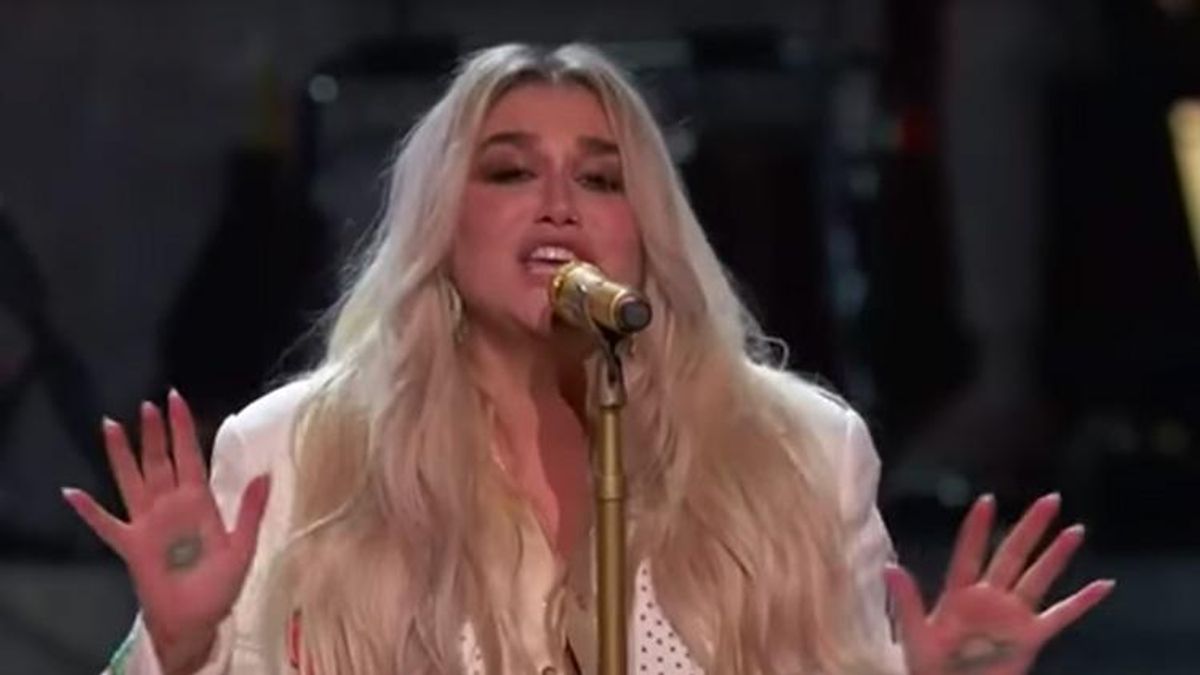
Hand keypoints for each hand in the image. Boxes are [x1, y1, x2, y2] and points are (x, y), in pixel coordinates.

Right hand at [63, 390, 269, 673]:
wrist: (197, 619)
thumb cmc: (220, 584)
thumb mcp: (243, 547)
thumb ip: (250, 511)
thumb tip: (266, 475)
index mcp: (199, 502)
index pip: (190, 457)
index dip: (183, 429)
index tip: (176, 400)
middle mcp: (171, 506)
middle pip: (160, 461)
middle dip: (155, 433)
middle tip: (148, 404)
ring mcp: (148, 523)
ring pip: (132, 480)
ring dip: (123, 455)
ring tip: (112, 425)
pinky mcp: (131, 546)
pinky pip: (106, 525)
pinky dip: (89, 511)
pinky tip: (72, 493)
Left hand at [884, 494, 1113, 674]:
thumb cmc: (927, 666)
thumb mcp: (914, 633)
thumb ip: (905, 600)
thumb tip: (888, 567)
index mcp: (959, 595)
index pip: (969, 554)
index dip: (978, 529)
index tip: (987, 500)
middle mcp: (990, 599)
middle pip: (1012, 555)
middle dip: (1030, 528)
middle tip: (1050, 498)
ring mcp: (1012, 618)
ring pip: (1038, 578)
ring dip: (1057, 555)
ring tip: (1075, 529)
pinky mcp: (1030, 639)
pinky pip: (1061, 616)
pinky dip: (1082, 602)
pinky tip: (1103, 585)